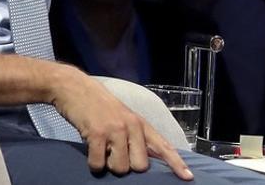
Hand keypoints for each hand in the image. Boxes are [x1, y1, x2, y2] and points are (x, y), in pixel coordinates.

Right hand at [51, 67, 192, 178]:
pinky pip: (98, 165)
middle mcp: (132, 126)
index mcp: (141, 124)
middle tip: (113, 153)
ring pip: (120, 168)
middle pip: (140, 166)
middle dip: (126, 166)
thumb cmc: (99, 107)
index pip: (163, 146)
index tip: (188, 177)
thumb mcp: (124, 118)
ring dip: (108, 165)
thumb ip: (137, 138)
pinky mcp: (97, 133)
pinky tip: (90, 149)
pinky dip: (93, 164)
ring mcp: (115, 129)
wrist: (76, 88)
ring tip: (100, 147)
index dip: (176, 163)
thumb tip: (147, 162)